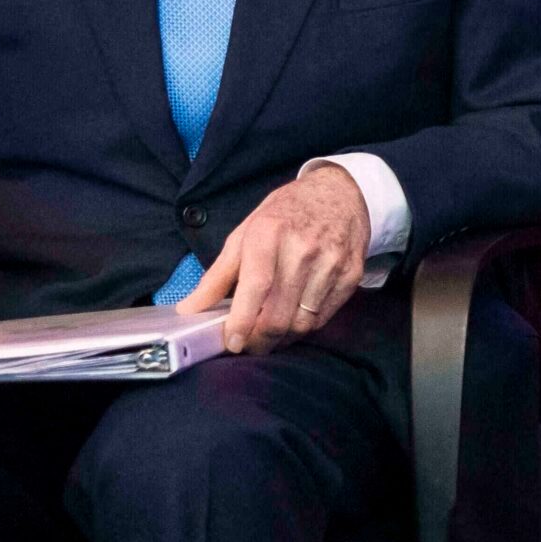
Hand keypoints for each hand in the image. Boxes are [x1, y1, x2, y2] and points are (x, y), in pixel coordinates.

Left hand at [177, 164, 371, 353]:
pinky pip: (323, 318)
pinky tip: (292, 321)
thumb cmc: (286, 215)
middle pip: (279, 314)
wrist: (339, 195)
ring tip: (269, 335)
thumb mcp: (245, 234)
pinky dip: (304, 327)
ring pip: (302, 323)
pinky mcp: (351, 275)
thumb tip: (189, 309)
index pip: (257, 286)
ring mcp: (332, 262)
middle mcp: (303, 248)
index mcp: (269, 233)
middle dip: (260, 340)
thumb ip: (218, 275)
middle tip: (248, 346)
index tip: (232, 342)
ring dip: (282, 338)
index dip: (243, 321)